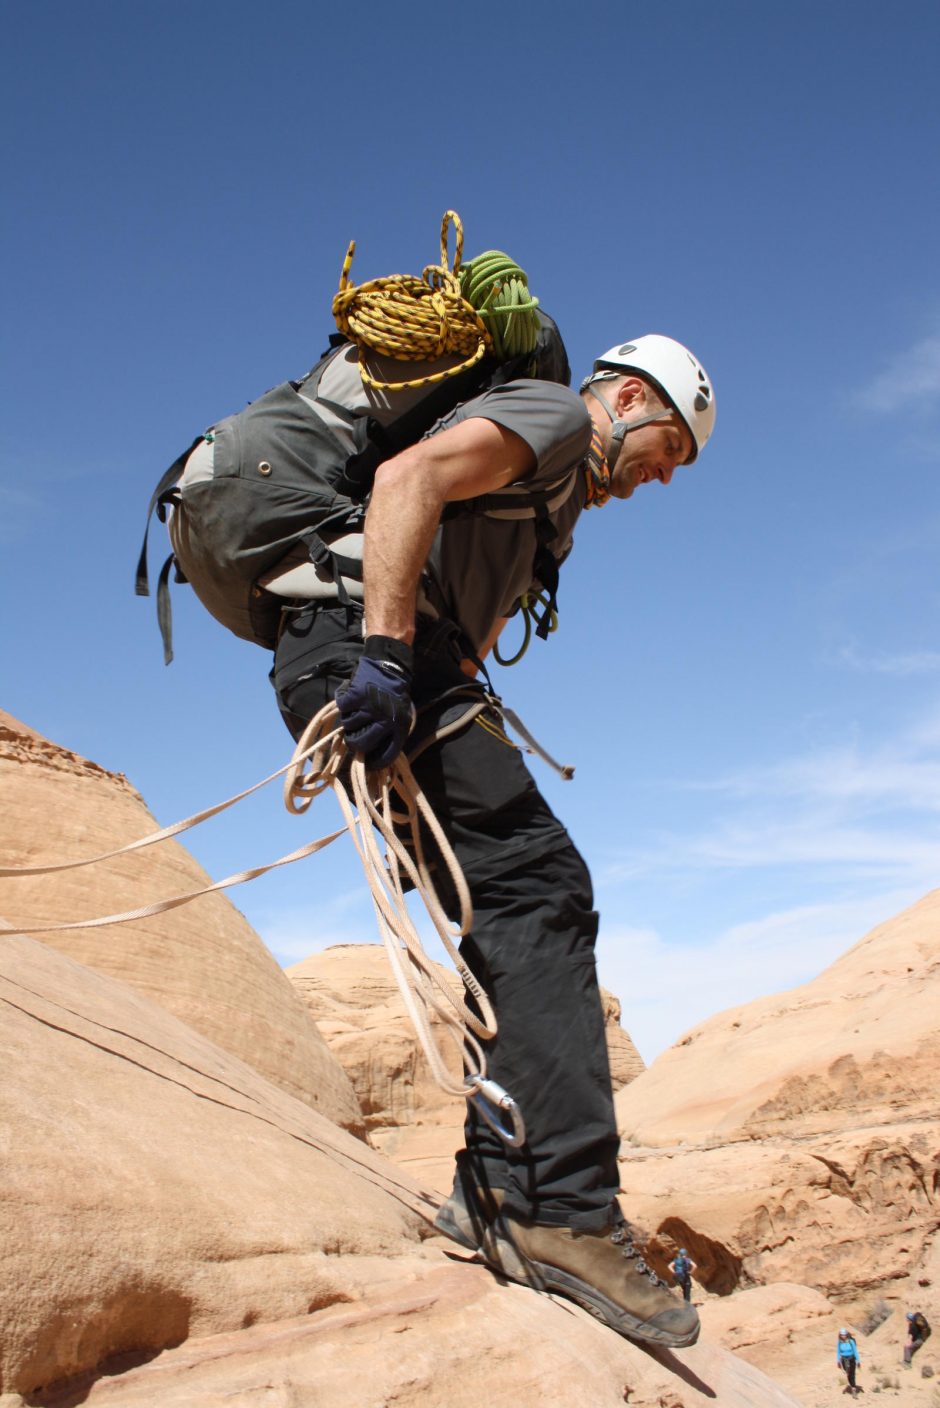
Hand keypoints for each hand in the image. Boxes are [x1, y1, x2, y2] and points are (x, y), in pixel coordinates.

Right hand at [336, 636, 414, 768]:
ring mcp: (370, 708)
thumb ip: (388, 734)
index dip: (374, 763)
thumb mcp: (399, 716)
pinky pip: (343, 708)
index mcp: (400, 728)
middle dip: (353, 743)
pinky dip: (343, 702)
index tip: (366, 762)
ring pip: (349, 726)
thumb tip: (371, 755)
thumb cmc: (393, 694)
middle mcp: (386, 720)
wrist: (389, 666)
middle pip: (360, 745)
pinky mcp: (357, 696)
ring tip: (357, 710)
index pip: (385, 756)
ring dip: (349, 719)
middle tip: (352, 737)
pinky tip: (351, 697)